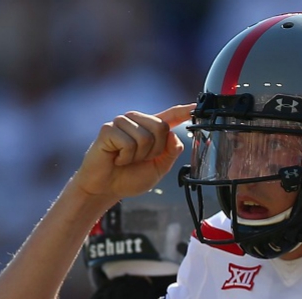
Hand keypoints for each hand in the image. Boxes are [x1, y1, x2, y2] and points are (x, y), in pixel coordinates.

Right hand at [69, 104, 193, 201]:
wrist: (105, 188)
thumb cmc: (128, 178)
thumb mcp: (158, 169)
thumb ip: (170, 153)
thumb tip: (174, 135)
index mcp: (150, 129)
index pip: (170, 116)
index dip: (184, 111)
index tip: (195, 107)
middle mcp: (136, 121)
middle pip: (161, 127)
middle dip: (154, 151)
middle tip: (138, 159)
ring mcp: (121, 123)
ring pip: (145, 137)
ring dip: (138, 156)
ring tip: (125, 159)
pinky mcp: (108, 129)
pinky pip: (128, 143)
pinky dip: (124, 157)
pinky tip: (116, 158)